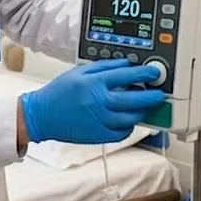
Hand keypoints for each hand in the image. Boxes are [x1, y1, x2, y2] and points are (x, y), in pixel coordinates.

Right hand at [19, 59, 165, 144]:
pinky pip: (122, 133)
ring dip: (141, 112)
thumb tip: (126, 64)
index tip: (154, 72)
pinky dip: (128, 126)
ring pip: (131, 118)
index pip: (126, 75)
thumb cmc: (59, 92)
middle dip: (151, 96)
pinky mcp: (99, 135)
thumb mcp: (79, 71)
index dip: (144, 73)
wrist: (42, 115)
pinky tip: (127, 120)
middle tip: (159, 94)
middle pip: (134, 100)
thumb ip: (103, 66)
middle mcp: (99, 101)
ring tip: (142, 107)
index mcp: (94, 83)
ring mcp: (100, 120)